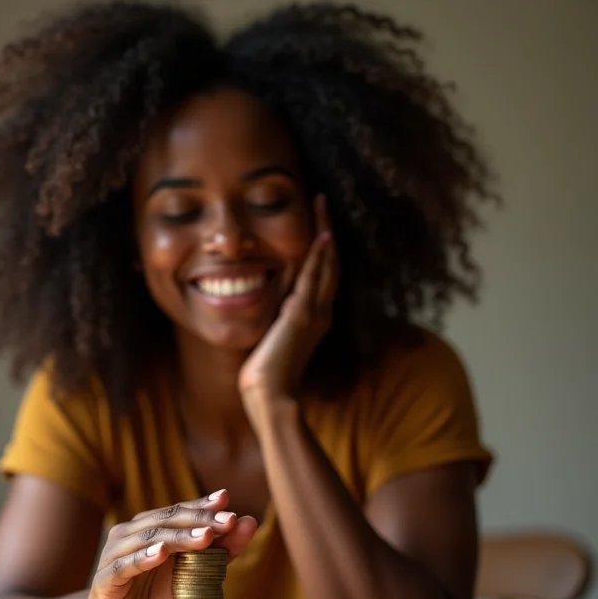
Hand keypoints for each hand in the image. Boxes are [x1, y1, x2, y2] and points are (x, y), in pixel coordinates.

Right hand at [78, 490, 256, 598]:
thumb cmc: (153, 597)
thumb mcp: (191, 578)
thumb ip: (219, 552)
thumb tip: (250, 522)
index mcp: (152, 527)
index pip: (180, 510)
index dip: (203, 505)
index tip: (227, 500)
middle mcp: (132, 533)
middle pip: (168, 520)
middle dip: (201, 520)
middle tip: (228, 521)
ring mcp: (116, 553)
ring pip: (150, 538)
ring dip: (179, 537)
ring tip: (206, 537)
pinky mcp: (105, 579)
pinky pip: (125, 565)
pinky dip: (143, 558)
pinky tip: (161, 554)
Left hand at [238, 194, 337, 407]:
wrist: (271, 397)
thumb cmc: (267, 378)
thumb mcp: (274, 344)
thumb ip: (278, 327)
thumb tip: (272, 317)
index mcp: (315, 319)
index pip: (322, 275)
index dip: (322, 248)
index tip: (318, 224)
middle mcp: (321, 313)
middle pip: (330, 263)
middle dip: (326, 230)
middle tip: (322, 201)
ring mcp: (314, 314)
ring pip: (325, 264)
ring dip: (323, 232)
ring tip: (321, 205)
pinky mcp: (301, 316)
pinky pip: (313, 279)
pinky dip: (318, 256)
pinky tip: (321, 236)